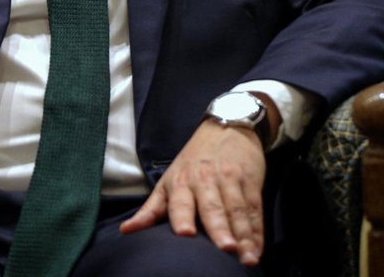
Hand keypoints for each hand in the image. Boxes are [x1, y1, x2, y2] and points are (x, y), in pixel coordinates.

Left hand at [119, 120, 267, 266]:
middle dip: (219, 228)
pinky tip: (257, 251)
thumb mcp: (169, 180)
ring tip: (247, 258)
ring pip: (236, 210)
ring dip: (243, 235)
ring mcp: (231, 180)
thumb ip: (150, 210)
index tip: (185, 234)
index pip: (181, 203)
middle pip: (213, 208)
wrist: (227, 125)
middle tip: (226, 249)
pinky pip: (254, 210)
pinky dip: (257, 232)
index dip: (183, 217)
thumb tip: (126, 231)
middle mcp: (206, 180)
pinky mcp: (251, 182)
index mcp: (182, 182)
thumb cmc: (193, 160)